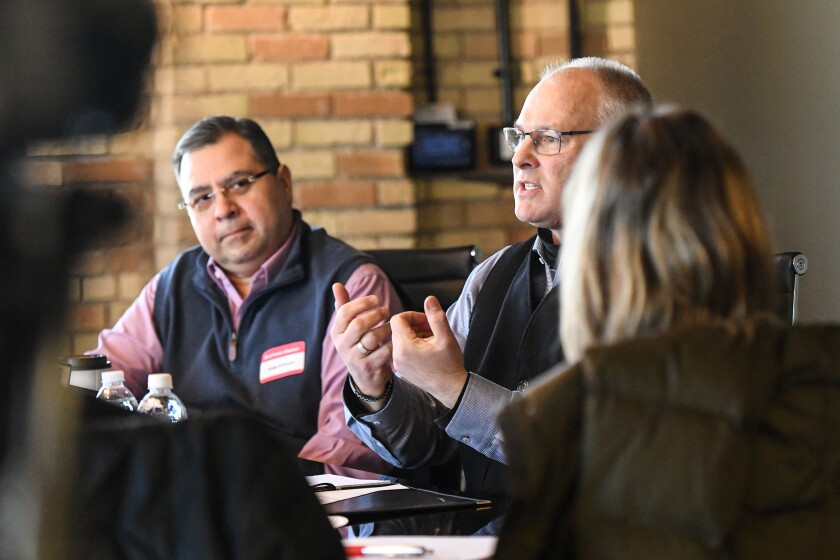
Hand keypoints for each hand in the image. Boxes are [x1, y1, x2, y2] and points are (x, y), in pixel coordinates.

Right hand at [330, 282, 393, 410]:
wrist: (365, 377)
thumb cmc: (358, 345)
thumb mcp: (348, 328)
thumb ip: (343, 306)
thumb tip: (336, 285)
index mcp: (336, 332)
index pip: (345, 312)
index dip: (362, 303)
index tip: (376, 299)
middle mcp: (342, 345)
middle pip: (359, 324)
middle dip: (376, 314)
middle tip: (387, 310)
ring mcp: (354, 358)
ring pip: (372, 338)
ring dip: (386, 328)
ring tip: (393, 325)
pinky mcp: (368, 367)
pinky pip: (384, 351)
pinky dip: (392, 343)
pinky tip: (396, 339)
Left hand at [390, 295, 467, 407]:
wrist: (451, 389)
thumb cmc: (450, 364)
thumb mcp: (446, 337)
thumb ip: (436, 316)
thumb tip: (429, 299)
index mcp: (404, 346)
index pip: (398, 319)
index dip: (413, 315)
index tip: (428, 321)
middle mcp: (396, 355)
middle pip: (398, 328)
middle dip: (415, 324)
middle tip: (432, 329)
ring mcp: (397, 363)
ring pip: (400, 338)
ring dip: (415, 334)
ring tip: (432, 340)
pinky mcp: (401, 368)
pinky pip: (401, 349)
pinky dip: (412, 345)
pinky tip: (427, 349)